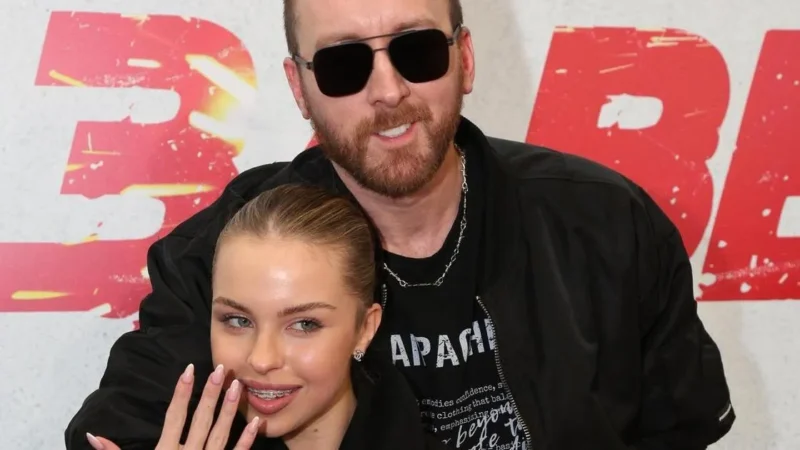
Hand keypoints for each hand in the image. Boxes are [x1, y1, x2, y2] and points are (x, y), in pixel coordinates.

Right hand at [86, 364, 259, 449]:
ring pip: (220, 433)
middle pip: (200, 419)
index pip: (174, 416)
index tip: (189, 370)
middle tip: (220, 370)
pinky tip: (256, 422)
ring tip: (237, 386)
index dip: (181, 392)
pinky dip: (247, 439)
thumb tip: (92, 435)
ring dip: (229, 410)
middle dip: (210, 394)